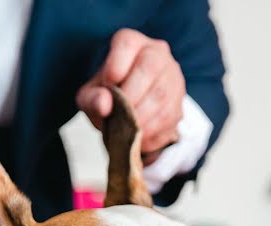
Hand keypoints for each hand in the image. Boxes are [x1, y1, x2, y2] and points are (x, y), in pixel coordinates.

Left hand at [76, 29, 184, 159]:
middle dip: (131, 95)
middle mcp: (157, 54)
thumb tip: (104, 105)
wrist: (130, 111)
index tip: (107, 86)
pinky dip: (152, 131)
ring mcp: (173, 77)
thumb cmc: (107, 96)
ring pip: (162, 93)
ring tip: (127, 130)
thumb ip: (91, 98)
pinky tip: (139, 137)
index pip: (127, 43)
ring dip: (142, 117)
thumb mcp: (90, 96)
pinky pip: (170, 116)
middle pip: (150, 66)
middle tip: (118, 115)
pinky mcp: (180, 102)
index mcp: (131, 44)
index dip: (115, 65)